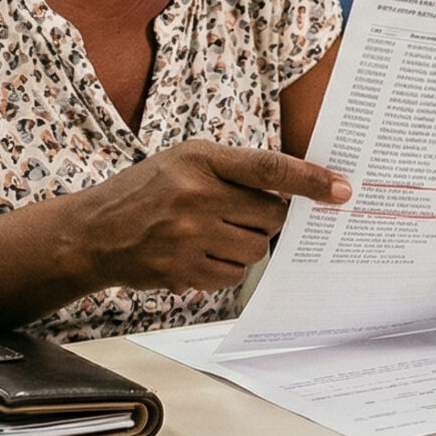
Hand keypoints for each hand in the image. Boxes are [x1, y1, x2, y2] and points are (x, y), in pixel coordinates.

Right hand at [74, 141, 349, 293]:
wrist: (93, 232)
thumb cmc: (146, 191)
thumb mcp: (184, 160)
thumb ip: (233, 170)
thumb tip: (292, 195)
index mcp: (199, 159)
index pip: (268, 168)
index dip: (310, 180)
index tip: (342, 190)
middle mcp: (195, 196)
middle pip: (270, 218)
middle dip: (265, 219)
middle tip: (238, 213)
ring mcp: (189, 237)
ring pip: (256, 250)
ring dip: (247, 244)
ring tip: (215, 233)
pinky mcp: (183, 271)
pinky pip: (234, 276)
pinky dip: (227, 267)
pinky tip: (201, 253)